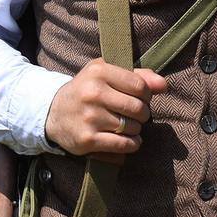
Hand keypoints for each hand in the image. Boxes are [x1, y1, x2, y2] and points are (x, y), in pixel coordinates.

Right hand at [45, 60, 169, 158]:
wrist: (53, 113)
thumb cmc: (87, 90)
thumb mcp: (106, 74)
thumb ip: (138, 75)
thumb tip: (164, 85)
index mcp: (99, 72)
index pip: (140, 86)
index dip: (146, 95)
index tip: (140, 98)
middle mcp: (93, 94)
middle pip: (138, 108)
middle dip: (142, 114)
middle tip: (134, 114)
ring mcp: (90, 118)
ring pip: (133, 128)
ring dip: (135, 129)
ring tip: (124, 125)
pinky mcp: (88, 140)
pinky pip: (124, 145)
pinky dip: (131, 144)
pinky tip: (126, 140)